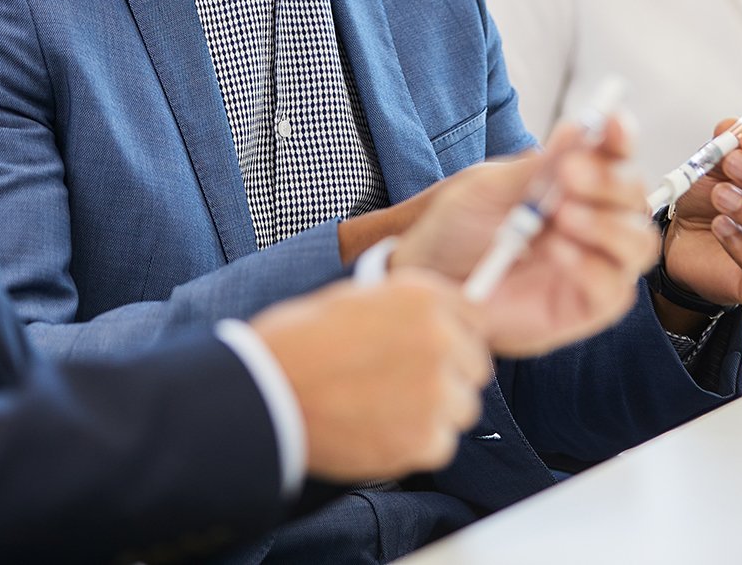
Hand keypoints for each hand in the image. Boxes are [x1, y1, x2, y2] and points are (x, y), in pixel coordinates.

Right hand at [250, 273, 489, 482]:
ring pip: (462, 408)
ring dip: (435, 412)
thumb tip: (437, 322)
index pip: (476, 317)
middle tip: (405, 384)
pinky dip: (415, 443)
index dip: (456, 336)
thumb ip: (406, 308)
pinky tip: (378, 430)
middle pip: (475, 367)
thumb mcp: (356, 299)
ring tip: (386, 409)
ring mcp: (436, 391)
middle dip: (449, 376)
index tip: (439, 349)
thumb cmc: (299, 344)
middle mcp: (440, 338)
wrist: (266, 394)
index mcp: (422, 296)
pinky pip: (441, 444)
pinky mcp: (424, 439)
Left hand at [393, 119, 658, 356]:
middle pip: (634, 199)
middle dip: (608, 181)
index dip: (620, 138)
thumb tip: (576, 131)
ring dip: (606, 224)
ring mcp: (595, 266)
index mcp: (576, 186)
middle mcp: (595, 223)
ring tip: (561, 215)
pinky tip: (558, 251)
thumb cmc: (455, 230)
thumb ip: (533, 170)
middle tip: (568, 173)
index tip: (611, 121)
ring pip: (639, 243)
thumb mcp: (487, 191)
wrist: (426, 279)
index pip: (615, 158)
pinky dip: (591, 265)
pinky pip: (613, 289)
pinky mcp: (586, 307)